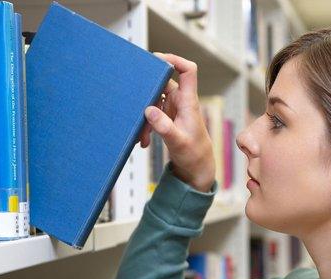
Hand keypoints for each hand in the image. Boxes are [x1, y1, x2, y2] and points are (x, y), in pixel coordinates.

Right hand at [137, 53, 215, 192]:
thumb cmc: (193, 155)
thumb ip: (164, 127)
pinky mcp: (166, 116)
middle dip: (147, 93)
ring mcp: (173, 108)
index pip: (188, 71)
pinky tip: (143, 139)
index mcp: (189, 102)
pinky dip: (145, 123)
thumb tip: (149, 110)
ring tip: (141, 135)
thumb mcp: (178, 143)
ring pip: (154, 99)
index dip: (174, 59)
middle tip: (135, 103)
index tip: (156, 58)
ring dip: (144, 115)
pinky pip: (151, 112)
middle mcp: (181, 101)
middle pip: (163, 82)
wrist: (196, 168)